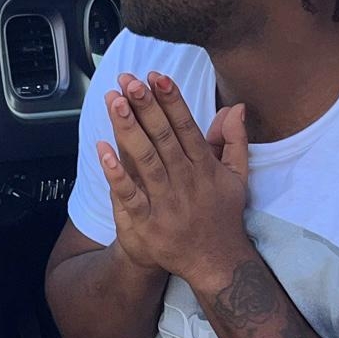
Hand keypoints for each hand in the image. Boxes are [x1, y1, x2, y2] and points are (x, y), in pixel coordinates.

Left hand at [97, 71, 250, 287]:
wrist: (215, 261)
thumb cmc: (222, 215)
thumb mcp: (236, 176)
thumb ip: (234, 140)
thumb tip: (236, 107)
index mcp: (204, 167)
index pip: (186, 127)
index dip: (170, 101)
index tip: (156, 77)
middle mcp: (185, 180)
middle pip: (163, 137)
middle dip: (146, 107)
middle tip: (129, 80)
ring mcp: (166, 201)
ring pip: (145, 160)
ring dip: (129, 130)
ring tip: (115, 102)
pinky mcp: (148, 222)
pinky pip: (130, 195)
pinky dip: (116, 174)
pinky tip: (102, 150)